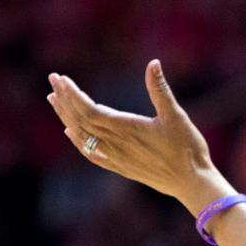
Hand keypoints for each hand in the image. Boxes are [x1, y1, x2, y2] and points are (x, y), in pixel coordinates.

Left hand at [46, 61, 232, 211]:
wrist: (192, 182)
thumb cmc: (187, 149)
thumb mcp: (176, 115)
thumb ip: (160, 89)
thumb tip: (153, 63)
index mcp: (126, 129)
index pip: (89, 109)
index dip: (73, 94)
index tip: (62, 78)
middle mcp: (116, 144)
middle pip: (80, 120)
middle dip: (64, 99)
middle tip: (53, 80)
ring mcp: (116, 157)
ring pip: (82, 136)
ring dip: (66, 117)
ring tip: (54, 100)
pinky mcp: (121, 167)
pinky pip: (90, 154)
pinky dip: (77, 141)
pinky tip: (70, 132)